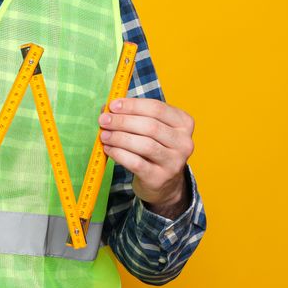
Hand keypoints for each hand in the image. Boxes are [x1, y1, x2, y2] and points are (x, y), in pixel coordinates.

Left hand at [97, 97, 194, 216]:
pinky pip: (136, 163)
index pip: (157, 108)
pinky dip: (119, 154)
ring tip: (104, 135)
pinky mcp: (160, 178)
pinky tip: (109, 149)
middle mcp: (184, 142)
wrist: (164, 182)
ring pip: (144, 145)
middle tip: (103, 120)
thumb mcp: (150, 128)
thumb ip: (132, 115)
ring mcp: (174, 162)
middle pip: (150, 126)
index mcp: (183, 123)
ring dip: (119, 138)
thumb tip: (107, 108)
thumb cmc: (154, 147)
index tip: (113, 105)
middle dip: (123, 121)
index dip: (133, 105)